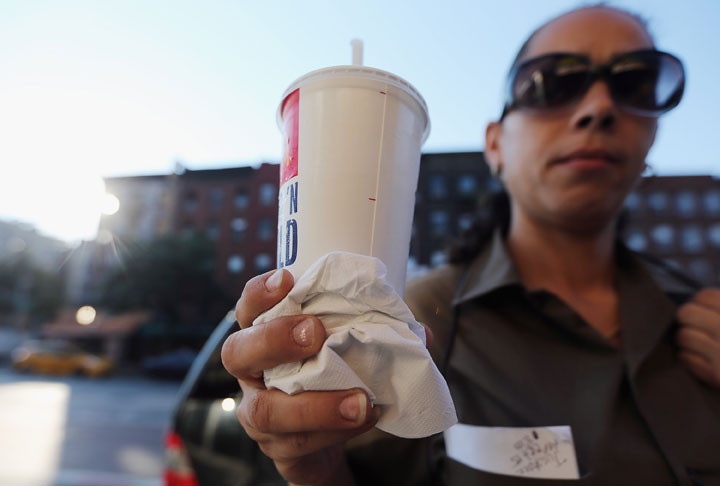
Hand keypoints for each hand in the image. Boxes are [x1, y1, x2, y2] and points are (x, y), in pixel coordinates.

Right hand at [221, 268, 379, 484]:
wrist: (327, 435)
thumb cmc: (333, 374)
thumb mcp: (347, 347)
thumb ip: (374, 332)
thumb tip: (421, 333)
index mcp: (264, 335)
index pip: (248, 307)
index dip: (260, 293)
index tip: (288, 278)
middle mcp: (252, 371)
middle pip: (236, 352)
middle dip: (274, 340)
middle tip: (314, 333)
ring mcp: (258, 411)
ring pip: (265, 411)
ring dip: (315, 406)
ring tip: (359, 401)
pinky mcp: (277, 447)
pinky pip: (296, 444)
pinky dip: (334, 432)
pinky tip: (364, 419)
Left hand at [676, 288, 719, 386]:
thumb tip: (698, 301)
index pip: (704, 296)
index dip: (699, 302)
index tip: (702, 310)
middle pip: (686, 313)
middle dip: (687, 319)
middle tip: (694, 326)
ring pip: (682, 336)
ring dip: (686, 340)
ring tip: (699, 343)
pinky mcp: (717, 374)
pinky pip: (686, 358)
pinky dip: (689, 358)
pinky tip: (702, 359)